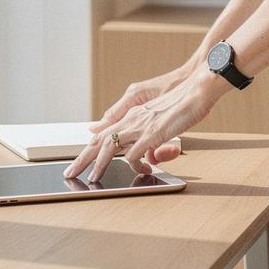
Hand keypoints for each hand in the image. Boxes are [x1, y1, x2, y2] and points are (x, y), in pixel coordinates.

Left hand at [64, 64, 225, 182]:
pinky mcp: (151, 133)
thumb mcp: (161, 116)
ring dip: (98, 165)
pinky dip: (134, 165)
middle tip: (70, 173)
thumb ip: (148, 133)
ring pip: (109, 146)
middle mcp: (132, 118)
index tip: (80, 161)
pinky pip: (134, 155)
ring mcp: (140, 125)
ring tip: (93, 179)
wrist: (198, 88)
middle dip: (83, 158)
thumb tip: (144, 153)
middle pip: (99, 140)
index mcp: (133, 114)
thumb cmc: (184, 101)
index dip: (90, 148)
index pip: (104, 133)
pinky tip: (143, 169)